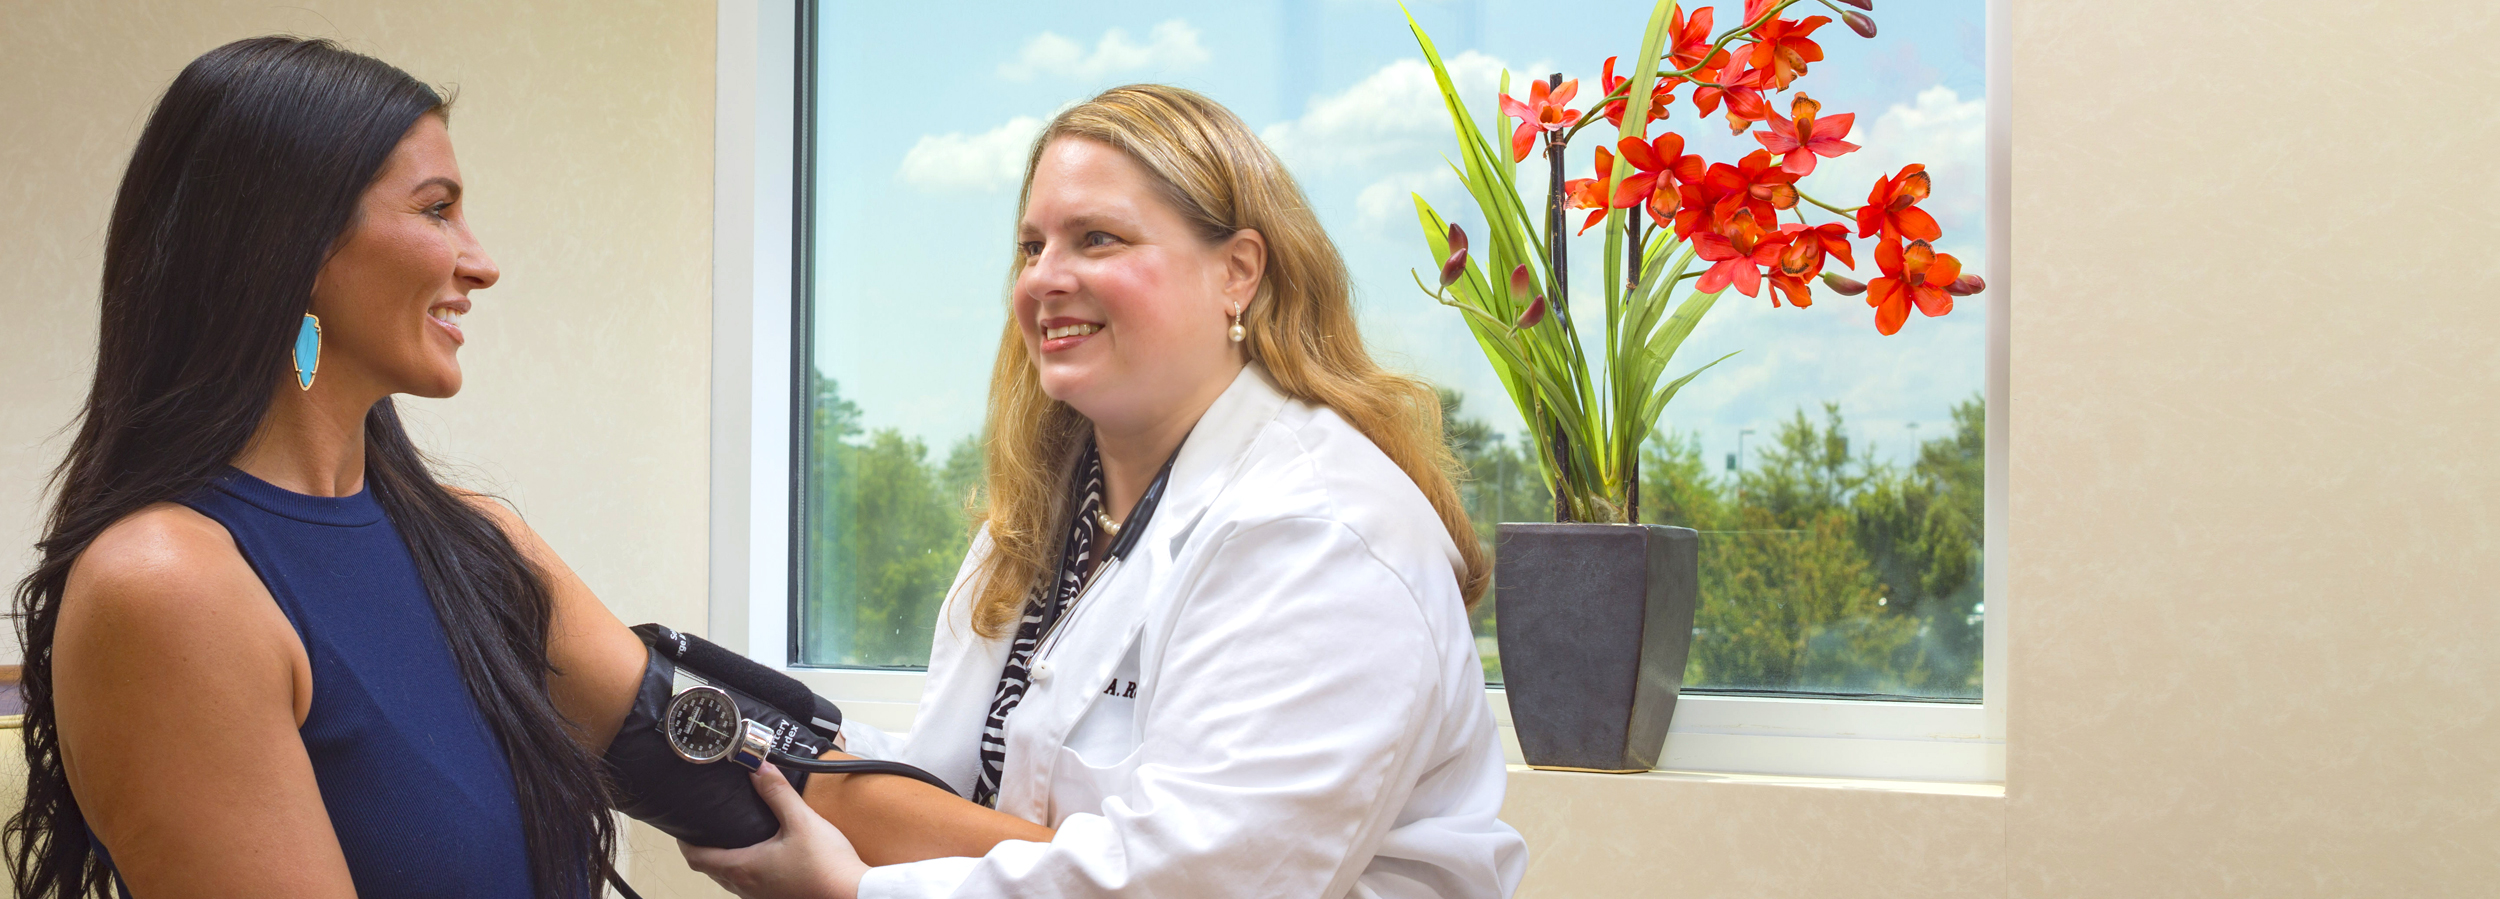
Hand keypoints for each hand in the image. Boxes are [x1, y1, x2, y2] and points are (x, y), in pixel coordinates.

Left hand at [679, 763, 868, 898]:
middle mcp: (746, 886)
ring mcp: (761, 896)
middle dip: (705, 848)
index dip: (685, 841)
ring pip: (730, 879)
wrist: (853, 895)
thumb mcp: (801, 821)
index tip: (684, 826)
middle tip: (708, 827)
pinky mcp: (778, 898)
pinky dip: (745, 869)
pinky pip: (750, 885)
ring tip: (733, 837)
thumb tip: (759, 767)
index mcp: (743, 868)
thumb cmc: (826, 865)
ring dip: (725, 860)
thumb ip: (777, 793)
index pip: (697, 858)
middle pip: (710, 870)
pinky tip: (763, 855)